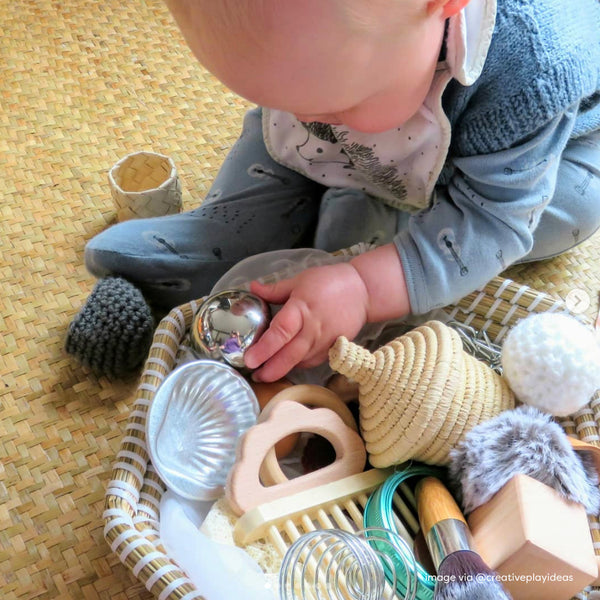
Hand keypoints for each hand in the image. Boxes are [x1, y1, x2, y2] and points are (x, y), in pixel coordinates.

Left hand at [244, 262, 369, 381]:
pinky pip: (312, 362)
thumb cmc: (329, 282)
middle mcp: (313, 329)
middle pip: (290, 355)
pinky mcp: (333, 349)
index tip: (249, 359)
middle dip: (270, 369)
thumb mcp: (300, 280)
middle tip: (254, 376)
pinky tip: (285, 367)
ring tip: (264, 375)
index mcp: (301, 308)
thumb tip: (252, 287)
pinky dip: (298, 366)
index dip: (264, 348)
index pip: (281, 332)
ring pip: (301, 362)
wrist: (363, 291)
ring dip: (282, 371)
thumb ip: (275, 289)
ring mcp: (324, 341)